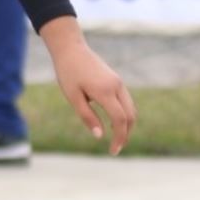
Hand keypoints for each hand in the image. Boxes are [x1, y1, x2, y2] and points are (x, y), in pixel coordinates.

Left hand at [44, 20, 136, 153]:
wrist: (70, 48)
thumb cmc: (68, 72)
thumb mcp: (73, 96)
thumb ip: (87, 116)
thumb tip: (99, 136)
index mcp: (105, 91)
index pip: (120, 120)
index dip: (119, 138)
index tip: (112, 151)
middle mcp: (116, 86)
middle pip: (131, 116)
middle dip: (126, 134)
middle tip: (115, 148)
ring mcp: (118, 82)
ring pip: (131, 109)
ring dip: (127, 125)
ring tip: (116, 138)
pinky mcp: (116, 80)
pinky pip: (126, 101)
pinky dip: (124, 115)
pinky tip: (115, 123)